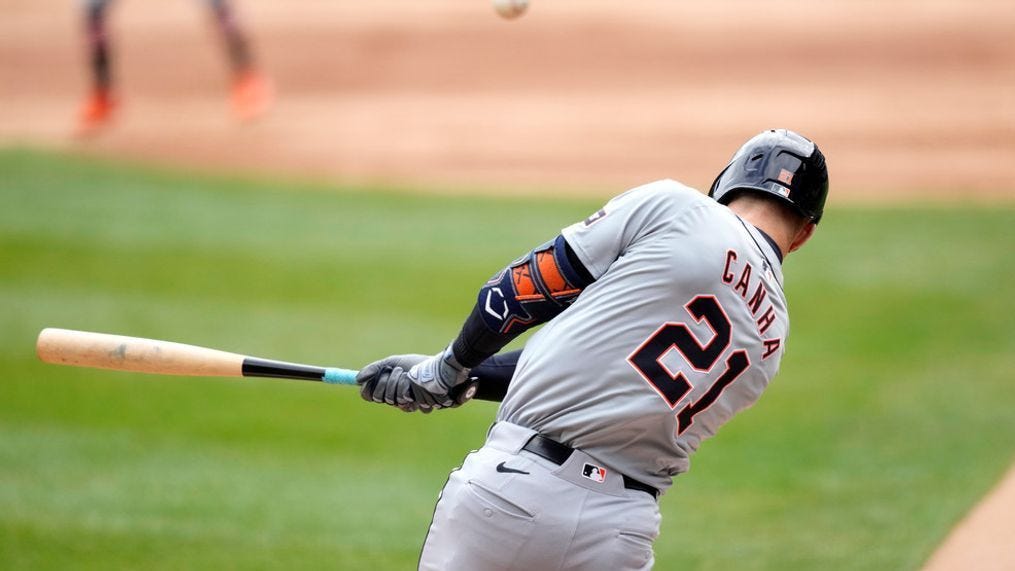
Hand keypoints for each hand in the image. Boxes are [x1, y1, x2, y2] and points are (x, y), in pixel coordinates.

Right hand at [356, 346, 471, 412]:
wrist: (442, 366)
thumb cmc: (419, 364)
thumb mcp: (394, 362)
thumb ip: (375, 369)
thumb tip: (356, 379)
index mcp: (389, 390)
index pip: (371, 396)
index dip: (371, 390)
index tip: (374, 381)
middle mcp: (398, 400)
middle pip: (384, 398)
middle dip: (391, 382)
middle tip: (401, 372)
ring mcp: (411, 405)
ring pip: (397, 400)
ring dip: (404, 384)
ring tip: (413, 376)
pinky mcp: (425, 407)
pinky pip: (413, 405)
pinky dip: (415, 392)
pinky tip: (422, 386)